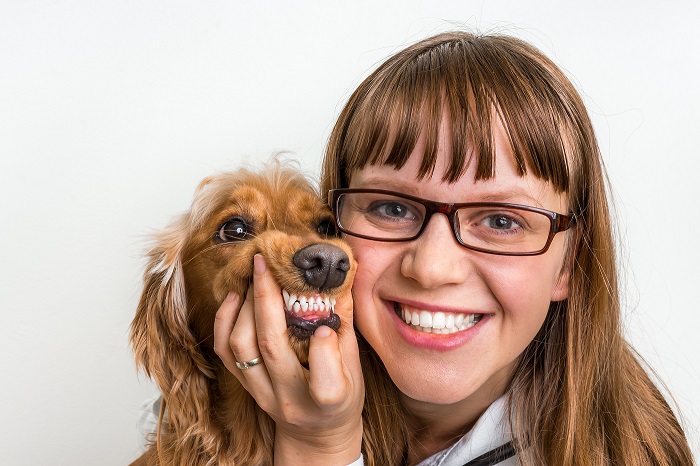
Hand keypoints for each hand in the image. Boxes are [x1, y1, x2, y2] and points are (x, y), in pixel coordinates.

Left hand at [214, 254, 363, 465]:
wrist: (315, 433)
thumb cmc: (341, 397)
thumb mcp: (355, 367)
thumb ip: (345, 324)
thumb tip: (340, 278)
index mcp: (329, 401)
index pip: (326, 383)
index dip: (324, 351)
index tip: (326, 325)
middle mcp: (290, 399)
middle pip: (270, 348)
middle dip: (265, 299)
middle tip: (266, 264)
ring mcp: (263, 394)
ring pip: (241, 347)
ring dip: (244, 306)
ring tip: (254, 277)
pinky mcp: (245, 388)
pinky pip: (225, 352)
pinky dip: (225, 320)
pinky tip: (236, 298)